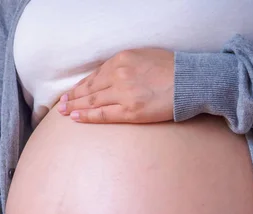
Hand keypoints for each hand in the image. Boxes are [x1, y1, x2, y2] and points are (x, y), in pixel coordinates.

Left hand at [57, 48, 174, 123]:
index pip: (95, 75)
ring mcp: (123, 94)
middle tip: (60, 104)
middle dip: (72, 97)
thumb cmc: (172, 69)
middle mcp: (119, 75)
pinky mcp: (130, 111)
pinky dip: (87, 116)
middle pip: (90, 88)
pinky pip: (103, 114)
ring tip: (63, 112)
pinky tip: (76, 118)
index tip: (72, 92)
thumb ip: (125, 65)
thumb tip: (110, 74)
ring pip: (92, 101)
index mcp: (122, 59)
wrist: (192, 81)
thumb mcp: (145, 56)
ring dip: (75, 106)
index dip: (81, 85)